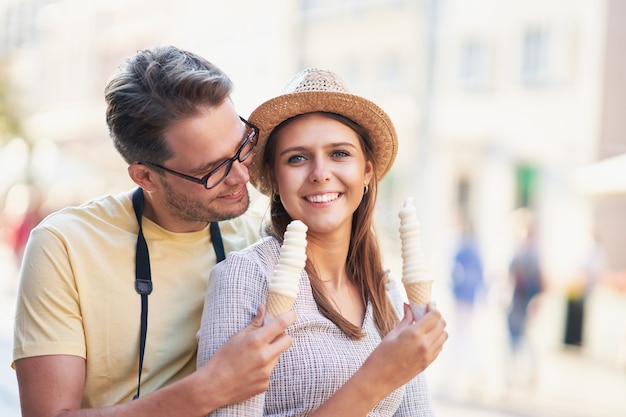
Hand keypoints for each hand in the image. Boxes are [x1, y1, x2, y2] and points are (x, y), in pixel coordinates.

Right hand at [198, 305, 295, 404]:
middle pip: (287, 340)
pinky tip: (250, 371)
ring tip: (253, 357)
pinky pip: (270, 371)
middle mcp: (264, 356)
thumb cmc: (222, 359)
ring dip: (271, 353)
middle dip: (282, 336)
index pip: (281, 324)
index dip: (289, 317)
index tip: (291, 315)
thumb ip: (254, 323)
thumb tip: (263, 308)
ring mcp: (266, 372)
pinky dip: (263, 369)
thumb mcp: (237, 337)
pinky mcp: (265, 384)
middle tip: (271, 337)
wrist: (213, 386)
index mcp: (256, 341)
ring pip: (278, 356)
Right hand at [310, 303, 446, 415]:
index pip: (435, 316)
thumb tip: (408, 306)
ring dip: (438, 328)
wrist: (378, 379)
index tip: (428, 303)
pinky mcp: (428, 364)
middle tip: (427, 312)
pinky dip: (436, 339)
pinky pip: (439, 347)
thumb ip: (405, 319)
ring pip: (444, 336)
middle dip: (436, 316)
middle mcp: (425, 345)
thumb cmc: (381, 355)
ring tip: (427, 325)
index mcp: (414, 334)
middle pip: (442, 325)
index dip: (433, 307)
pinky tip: (425, 337)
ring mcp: (428, 356)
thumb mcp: (392, 334)